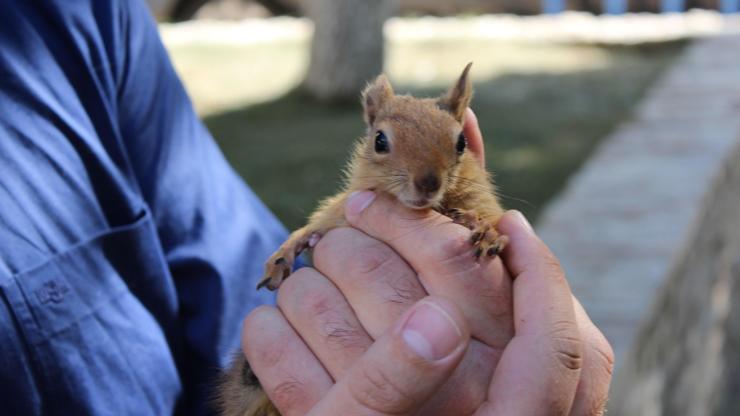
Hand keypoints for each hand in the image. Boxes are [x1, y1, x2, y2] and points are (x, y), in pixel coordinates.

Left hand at [241, 110, 612, 414]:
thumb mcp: (491, 316)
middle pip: (369, 270)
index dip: (403, 222)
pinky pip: (268, 344)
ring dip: (303, 284)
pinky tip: (282, 332)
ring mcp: (381, 411)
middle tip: (339, 248)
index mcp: (504, 355)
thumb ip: (480, 234)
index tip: (369, 205)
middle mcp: (454, 389)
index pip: (455, 258)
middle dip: (344, 247)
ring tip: (315, 294)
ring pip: (309, 298)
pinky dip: (265, 327)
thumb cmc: (441, 374)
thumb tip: (467, 122)